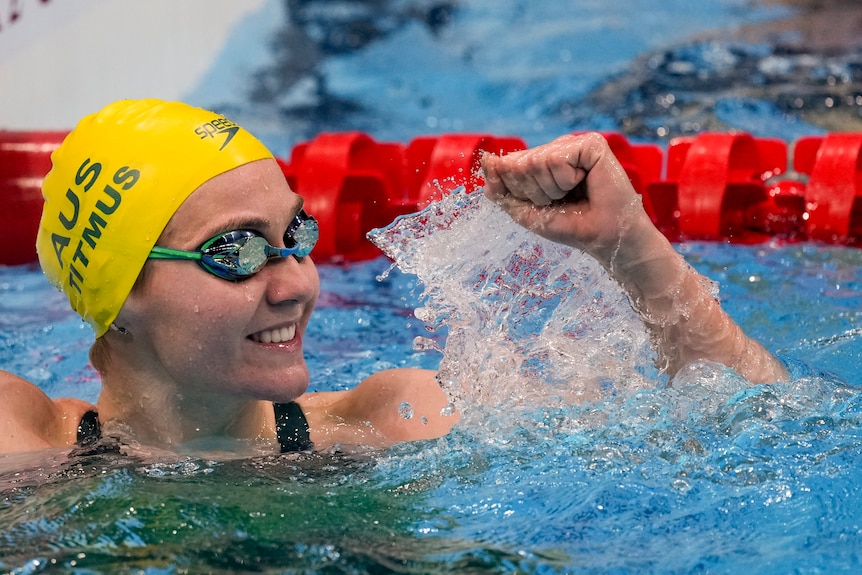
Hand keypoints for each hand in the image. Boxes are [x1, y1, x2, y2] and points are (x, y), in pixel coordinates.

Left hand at [481, 132, 649, 265]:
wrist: (604, 237)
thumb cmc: (570, 224)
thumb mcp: (525, 210)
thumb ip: (501, 188)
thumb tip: (487, 159)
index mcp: (541, 160)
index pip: (507, 165)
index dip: (518, 191)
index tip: (543, 204)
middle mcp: (557, 148)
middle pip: (518, 163)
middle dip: (534, 192)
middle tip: (559, 200)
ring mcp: (574, 144)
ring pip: (536, 161)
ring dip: (551, 188)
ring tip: (572, 194)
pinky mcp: (591, 144)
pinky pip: (557, 159)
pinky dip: (565, 180)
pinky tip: (583, 183)